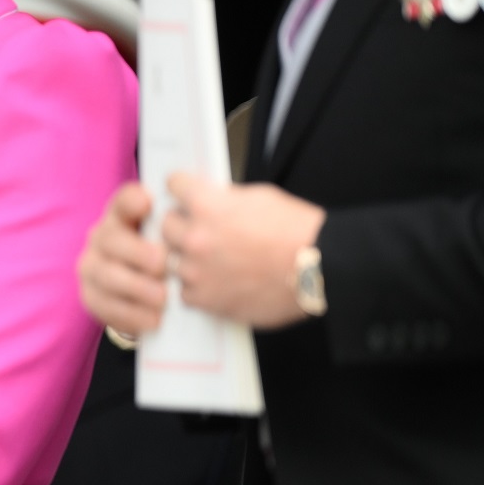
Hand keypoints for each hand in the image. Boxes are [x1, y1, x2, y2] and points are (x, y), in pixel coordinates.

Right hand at [78, 182, 167, 335]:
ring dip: (136, 286)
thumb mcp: (171, 238)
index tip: (148, 203)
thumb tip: (201, 216)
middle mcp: (102, 236)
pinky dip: (131, 314)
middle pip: (112, 238)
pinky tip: (154, 319)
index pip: (123, 200)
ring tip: (162, 298)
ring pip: (107, 274)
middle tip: (162, 264)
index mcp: (122, 215)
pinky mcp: (90, 295)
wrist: (145, 296)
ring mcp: (91, 266)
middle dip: (137, 251)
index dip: (133, 199)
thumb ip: (179, 227)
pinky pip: (105, 305)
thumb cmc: (165, 258)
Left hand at [163, 173, 325, 328]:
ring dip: (186, 257)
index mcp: (206, 204)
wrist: (318, 268)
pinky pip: (185, 292)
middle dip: (180, 224)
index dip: (181, 187)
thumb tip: (209, 202)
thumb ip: (224, 199)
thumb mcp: (257, 196)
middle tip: (195, 228)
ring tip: (207, 258)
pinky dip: (196, 287)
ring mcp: (198, 270)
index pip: (172, 185)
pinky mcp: (208, 300)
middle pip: (165, 224)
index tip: (182, 192)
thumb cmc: (295, 231)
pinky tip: (213, 281)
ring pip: (171, 259)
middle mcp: (196, 236)